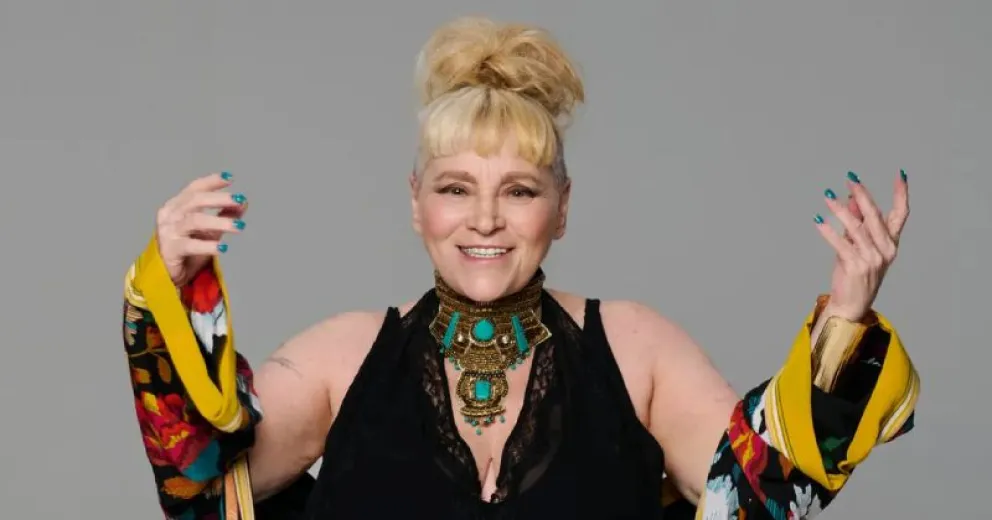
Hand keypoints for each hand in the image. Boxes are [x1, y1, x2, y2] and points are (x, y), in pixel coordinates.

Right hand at [155, 172, 247, 286]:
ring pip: (195, 221)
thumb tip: (243, 202)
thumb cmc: (188, 250)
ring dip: (219, 222)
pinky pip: (191, 245)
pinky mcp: (170, 250)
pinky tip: (223, 248)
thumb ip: (224, 215)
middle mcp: (170, 215)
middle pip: (195, 200)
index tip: (230, 178)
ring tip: (239, 226)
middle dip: (219, 198)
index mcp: (177, 206)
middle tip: (240, 199)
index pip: (194, 188)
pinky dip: (208, 246)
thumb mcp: (210, 230)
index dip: (212, 181)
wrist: (168, 274)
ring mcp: (168, 232)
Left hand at [814, 170, 909, 321]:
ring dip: (840, 210)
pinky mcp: (856, 267)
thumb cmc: (855, 274)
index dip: (902, 194)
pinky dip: (828, 232)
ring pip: (856, 228)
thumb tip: (852, 200)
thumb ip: (857, 224)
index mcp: (891, 243)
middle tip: (851, 179)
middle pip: (875, 216)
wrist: (852, 304)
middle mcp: (886, 250)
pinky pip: (840, 244)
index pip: (901, 214)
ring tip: (828, 196)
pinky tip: (818, 221)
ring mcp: (872, 259)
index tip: (900, 175)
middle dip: (863, 195)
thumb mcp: (858, 246)